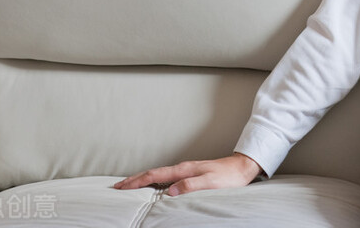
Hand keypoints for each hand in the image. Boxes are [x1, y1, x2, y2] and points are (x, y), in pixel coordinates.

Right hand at [113, 153, 262, 195]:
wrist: (242, 167)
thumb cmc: (228, 177)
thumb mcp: (210, 183)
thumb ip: (190, 186)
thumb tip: (169, 192)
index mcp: (184, 170)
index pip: (155, 176)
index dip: (137, 182)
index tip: (121, 187)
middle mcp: (182, 168)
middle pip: (153, 173)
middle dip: (134, 179)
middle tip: (117, 186)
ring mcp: (186, 170)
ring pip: (158, 174)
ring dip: (142, 179)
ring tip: (129, 185)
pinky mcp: (190, 173)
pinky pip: (166, 177)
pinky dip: (154, 180)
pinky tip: (153, 185)